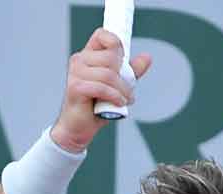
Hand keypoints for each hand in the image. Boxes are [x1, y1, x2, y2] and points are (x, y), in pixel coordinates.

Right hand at [51, 28, 153, 152]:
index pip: (103, 35)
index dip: (116, 44)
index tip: (123, 62)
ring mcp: (75, 73)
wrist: (78, 128)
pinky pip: (102, 87)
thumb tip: (147, 57)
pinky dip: (114, 96)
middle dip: (125, 76)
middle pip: (111, 57)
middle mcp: (79, 60)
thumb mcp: (118, 85)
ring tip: (124, 99)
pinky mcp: (75, 87)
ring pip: (109, 74)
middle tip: (127, 90)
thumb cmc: (95, 106)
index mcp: (87, 55)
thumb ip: (130, 71)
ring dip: (122, 90)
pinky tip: (118, 103)